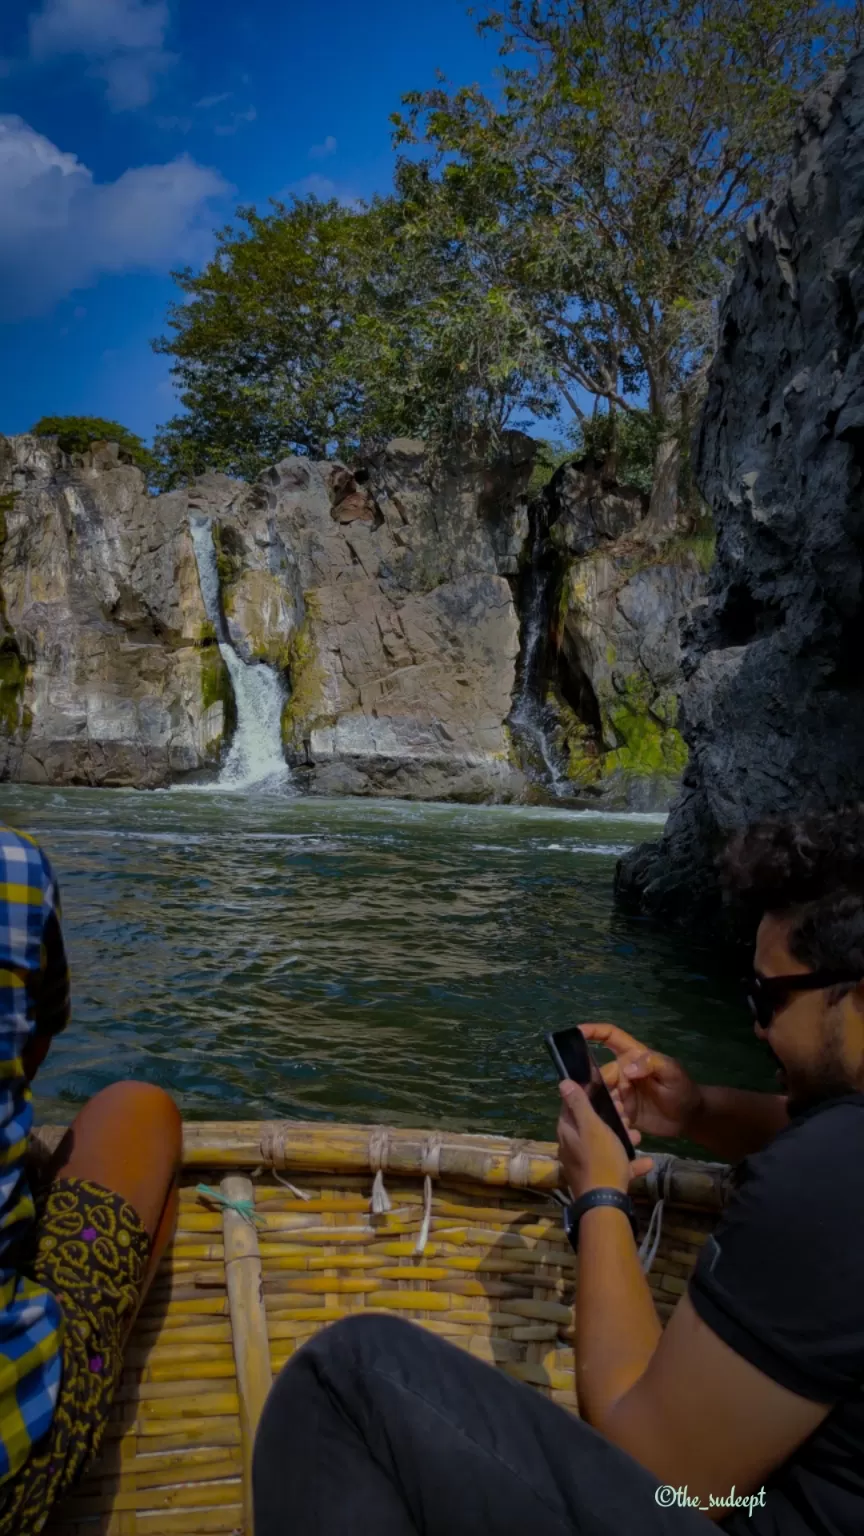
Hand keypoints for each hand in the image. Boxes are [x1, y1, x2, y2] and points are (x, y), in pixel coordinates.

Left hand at [557, 1080, 653, 1199]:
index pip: (571, 1106)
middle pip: (591, 1126)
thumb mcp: (592, 1127)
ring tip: (637, 1136)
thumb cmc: (600, 1159)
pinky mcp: (600, 1179)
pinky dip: (629, 1162)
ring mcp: (586, 1164)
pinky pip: (615, 1166)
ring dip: (622, 1139)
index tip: (607, 1092)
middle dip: (610, 1119)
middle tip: (626, 1115)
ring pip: (605, 1145)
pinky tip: (646, 1163)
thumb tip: (562, 1082)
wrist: (605, 1203)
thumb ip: (579, 1104)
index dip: (588, 1096)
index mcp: (568, 1132)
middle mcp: (573, 1147)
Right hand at [580, 1023, 701, 1140]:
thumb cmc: (682, 1089)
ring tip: (622, 1116)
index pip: (611, 1037)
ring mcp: (621, 1092)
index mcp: (633, 1056)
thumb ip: (652, 1064)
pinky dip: (612, 1120)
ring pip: (602, 1095)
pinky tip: (624, 1127)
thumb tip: (627, 1068)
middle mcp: (623, 1073)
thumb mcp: (672, 1072)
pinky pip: (609, 1113)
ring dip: (606, 1105)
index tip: (577, 1031)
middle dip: (600, 1086)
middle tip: (611, 1101)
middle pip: (602, 1074)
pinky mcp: (622, 1112)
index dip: (594, 1031)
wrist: (689, 1118)